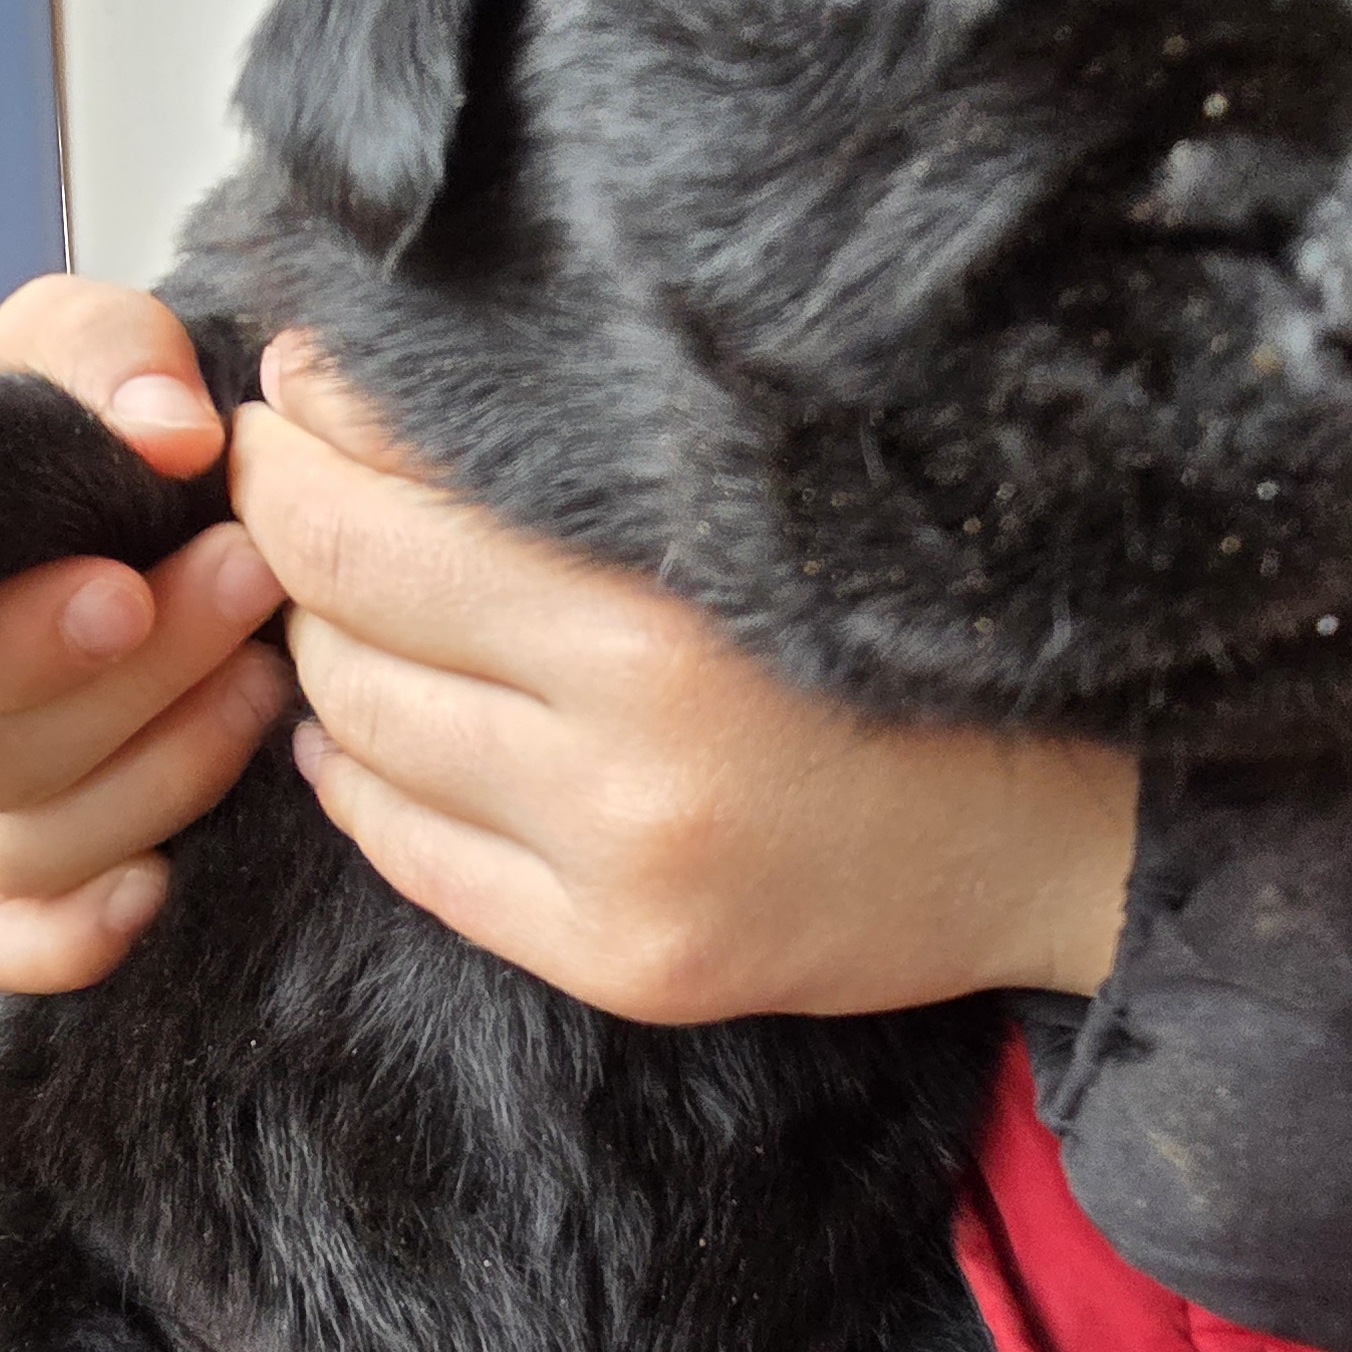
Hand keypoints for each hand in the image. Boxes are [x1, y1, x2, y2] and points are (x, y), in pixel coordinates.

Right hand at [0, 277, 294, 991]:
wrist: (87, 480)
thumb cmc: (66, 416)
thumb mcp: (78, 342)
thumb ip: (110, 356)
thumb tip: (170, 433)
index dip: (12, 647)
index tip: (131, 588)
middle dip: (136, 687)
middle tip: (248, 587)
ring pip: (21, 848)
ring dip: (157, 777)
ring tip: (263, 684)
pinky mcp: (1, 868)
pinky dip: (67, 936)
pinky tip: (157, 891)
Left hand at [234, 338, 1140, 1022]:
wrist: (1067, 824)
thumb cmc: (915, 631)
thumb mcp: (751, 509)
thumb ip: (555, 461)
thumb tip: (347, 386)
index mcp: (658, 627)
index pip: (379, 522)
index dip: (303, 442)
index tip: (292, 388)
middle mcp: (626, 766)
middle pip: (351, 623)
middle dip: (291, 529)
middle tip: (285, 469)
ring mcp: (617, 882)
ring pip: (363, 735)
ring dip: (325, 650)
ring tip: (341, 588)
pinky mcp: (624, 965)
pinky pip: (414, 860)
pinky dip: (361, 780)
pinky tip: (363, 730)